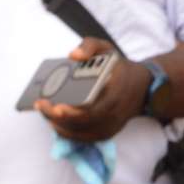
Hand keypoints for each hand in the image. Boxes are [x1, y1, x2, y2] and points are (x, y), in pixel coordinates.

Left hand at [36, 39, 151, 142]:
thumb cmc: (119, 68)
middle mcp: (114, 114)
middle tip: (41, 105)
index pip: (92, 110)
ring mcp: (110, 127)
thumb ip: (90, 46)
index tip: (56, 106)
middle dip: (57, 117)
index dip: (73, 112)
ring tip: (44, 111)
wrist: (142, 88)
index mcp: (115, 93)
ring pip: (79, 133)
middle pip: (81, 123)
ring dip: (58, 124)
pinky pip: (82, 137)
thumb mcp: (107, 49)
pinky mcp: (105, 134)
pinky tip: (53, 121)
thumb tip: (73, 55)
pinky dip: (66, 131)